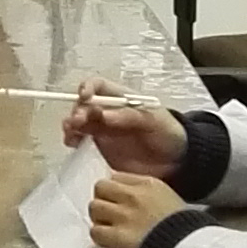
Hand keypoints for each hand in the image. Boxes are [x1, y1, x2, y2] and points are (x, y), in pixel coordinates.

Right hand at [67, 89, 186, 175]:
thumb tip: (103, 115)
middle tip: (77, 122)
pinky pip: (81, 142)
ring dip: (71, 125)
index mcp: (121, 99)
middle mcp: (107, 112)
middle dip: (77, 111)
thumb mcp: (154, 120)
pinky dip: (73, 141)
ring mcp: (102, 131)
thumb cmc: (168, 133)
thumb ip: (129, 116)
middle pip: (83, 106)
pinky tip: (73, 144)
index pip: (98, 86)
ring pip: (78, 123)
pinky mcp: (100, 149)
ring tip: (71, 134)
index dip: (87, 88)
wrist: (176, 161)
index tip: (84, 97)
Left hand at [85, 168, 175, 247]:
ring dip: (98, 218)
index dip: (114, 189)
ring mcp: (124, 215)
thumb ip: (148, 193)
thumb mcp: (169, 198)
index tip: (117, 200)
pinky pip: (96, 231)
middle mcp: (133, 195)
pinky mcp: (118, 236)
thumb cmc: (184, 227)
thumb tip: (126, 194)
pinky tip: (109, 241)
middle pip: (100, 187)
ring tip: (108, 227)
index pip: (117, 176)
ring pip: (94, 207)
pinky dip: (100, 237)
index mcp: (148, 184)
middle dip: (102, 199)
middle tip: (108, 212)